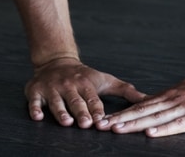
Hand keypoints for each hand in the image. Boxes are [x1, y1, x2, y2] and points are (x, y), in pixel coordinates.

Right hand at [25, 57, 146, 128]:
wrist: (56, 61)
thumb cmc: (85, 76)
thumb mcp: (105, 80)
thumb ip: (126, 91)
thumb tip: (149, 100)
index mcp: (86, 84)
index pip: (93, 99)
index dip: (98, 110)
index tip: (102, 121)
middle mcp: (69, 86)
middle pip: (76, 101)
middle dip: (82, 112)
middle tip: (87, 123)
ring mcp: (52, 88)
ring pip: (57, 102)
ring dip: (61, 112)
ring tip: (67, 122)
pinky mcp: (36, 91)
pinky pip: (34, 101)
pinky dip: (35, 108)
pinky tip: (37, 116)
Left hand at [96, 76, 184, 136]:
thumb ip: (173, 96)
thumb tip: (157, 99)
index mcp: (172, 93)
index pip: (143, 104)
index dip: (124, 112)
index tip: (106, 118)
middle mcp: (175, 99)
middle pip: (143, 110)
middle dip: (122, 118)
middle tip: (102, 125)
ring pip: (155, 117)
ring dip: (135, 124)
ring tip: (117, 129)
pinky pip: (178, 125)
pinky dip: (163, 130)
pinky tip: (150, 134)